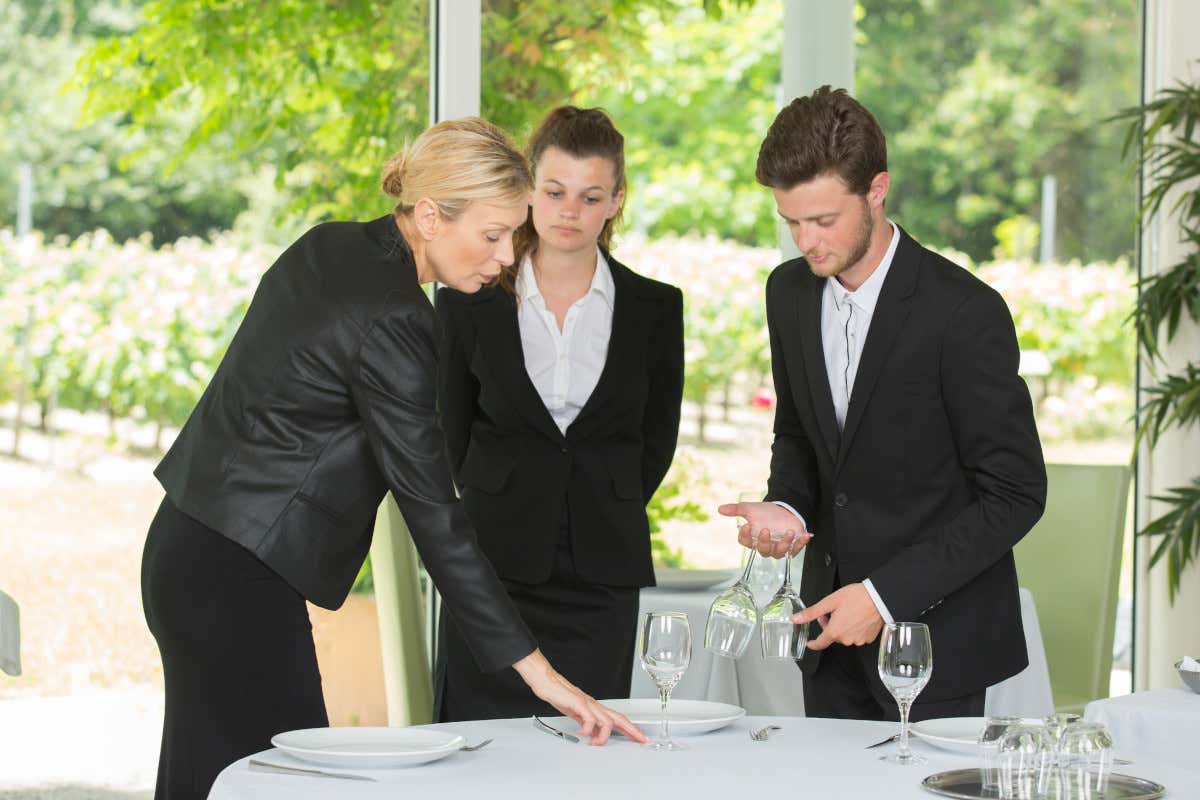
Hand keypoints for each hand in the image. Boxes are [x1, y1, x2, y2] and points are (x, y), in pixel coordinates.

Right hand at [512, 650, 647, 744]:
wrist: (547, 681)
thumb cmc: (560, 694)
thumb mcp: (576, 713)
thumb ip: (586, 723)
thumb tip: (592, 734)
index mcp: (596, 708)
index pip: (618, 718)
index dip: (631, 728)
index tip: (639, 737)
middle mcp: (595, 705)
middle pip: (619, 718)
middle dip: (632, 730)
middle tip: (640, 740)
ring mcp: (588, 703)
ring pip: (606, 720)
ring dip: (603, 736)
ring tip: (595, 744)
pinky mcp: (578, 703)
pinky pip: (589, 718)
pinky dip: (588, 729)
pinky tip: (582, 733)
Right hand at [716, 501, 811, 557]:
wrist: (783, 509)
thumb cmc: (765, 512)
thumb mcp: (750, 508)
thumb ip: (736, 510)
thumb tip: (720, 509)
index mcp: (753, 539)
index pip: (745, 542)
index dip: (745, 536)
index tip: (747, 525)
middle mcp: (765, 546)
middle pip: (763, 550)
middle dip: (764, 542)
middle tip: (766, 530)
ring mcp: (779, 547)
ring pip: (779, 552)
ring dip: (784, 544)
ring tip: (789, 532)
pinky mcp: (792, 546)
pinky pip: (796, 549)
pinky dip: (801, 544)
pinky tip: (805, 536)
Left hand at [793, 583, 883, 649]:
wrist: (879, 598)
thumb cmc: (856, 597)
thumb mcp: (829, 602)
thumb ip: (812, 613)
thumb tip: (795, 619)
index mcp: (835, 632)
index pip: (820, 643)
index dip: (813, 644)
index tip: (810, 643)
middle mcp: (846, 639)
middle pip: (833, 635)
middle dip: (830, 625)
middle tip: (833, 611)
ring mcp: (859, 640)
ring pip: (845, 635)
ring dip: (843, 627)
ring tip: (848, 612)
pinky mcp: (868, 638)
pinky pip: (857, 635)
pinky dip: (854, 628)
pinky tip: (857, 617)